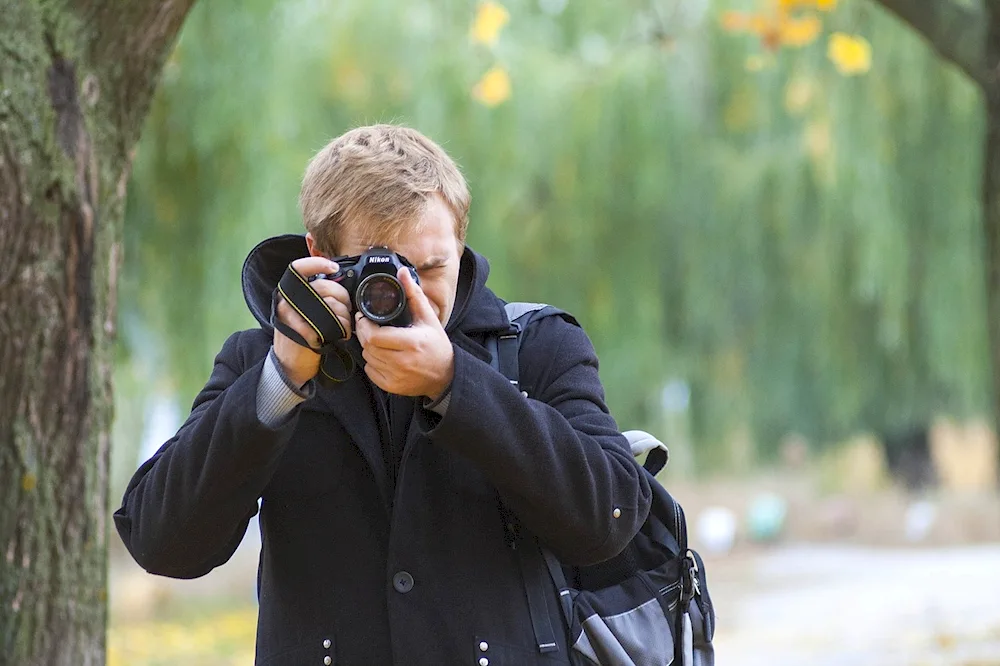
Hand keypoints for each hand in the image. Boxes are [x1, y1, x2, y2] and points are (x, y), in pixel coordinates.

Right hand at [274, 257, 352, 386]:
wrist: (289, 365)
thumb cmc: (302, 336)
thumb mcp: (304, 311)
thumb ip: (317, 295)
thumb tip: (339, 282)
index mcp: (288, 293)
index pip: (298, 268)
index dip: (316, 263)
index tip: (333, 267)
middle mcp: (286, 301)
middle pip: (324, 286)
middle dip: (343, 298)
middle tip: (347, 310)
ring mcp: (291, 317)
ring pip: (330, 305)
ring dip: (344, 317)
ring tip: (343, 327)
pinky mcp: (301, 333)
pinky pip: (330, 324)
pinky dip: (341, 330)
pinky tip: (339, 336)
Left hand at [354, 267, 453, 398]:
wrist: (445, 375)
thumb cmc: (436, 345)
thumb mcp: (428, 318)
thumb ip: (413, 294)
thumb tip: (402, 273)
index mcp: (411, 343)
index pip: (375, 336)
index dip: (365, 326)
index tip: (365, 318)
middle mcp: (403, 362)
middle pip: (368, 347)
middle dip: (364, 335)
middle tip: (367, 326)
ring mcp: (396, 376)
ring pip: (368, 359)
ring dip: (368, 348)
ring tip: (376, 340)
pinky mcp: (392, 386)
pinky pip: (371, 372)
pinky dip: (372, 362)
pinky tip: (381, 355)